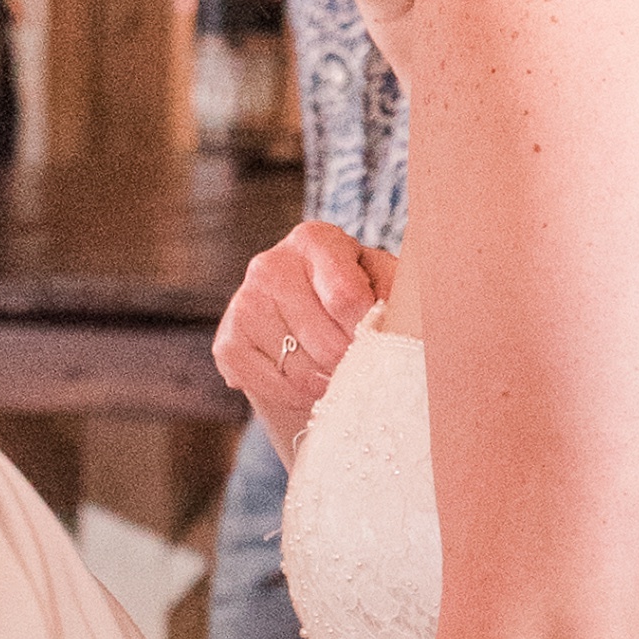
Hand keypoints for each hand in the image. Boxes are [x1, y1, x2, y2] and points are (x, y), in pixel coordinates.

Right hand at [214, 220, 396, 450]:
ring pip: (297, 368)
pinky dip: (295, 397)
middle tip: (361, 368)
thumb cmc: (360, 298)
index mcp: (315, 241)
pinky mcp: (227, 343)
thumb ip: (402, 294)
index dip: (369, 333)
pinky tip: (307, 387)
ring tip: (337, 376)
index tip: (379, 342)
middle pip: (324, 341)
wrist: (311, 323)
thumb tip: (411, 323)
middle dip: (350, 365)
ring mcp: (244, 304)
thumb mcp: (387, 284)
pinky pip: (267, 385)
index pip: (347, 299)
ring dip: (325, 384)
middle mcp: (271, 265)